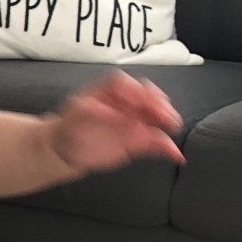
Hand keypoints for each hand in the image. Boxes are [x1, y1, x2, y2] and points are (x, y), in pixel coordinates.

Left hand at [52, 72, 183, 175]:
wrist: (66, 150)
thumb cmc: (69, 127)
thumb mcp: (77, 116)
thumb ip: (95, 112)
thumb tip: (115, 114)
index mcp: (111, 91)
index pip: (129, 85)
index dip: (138, 91)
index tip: (142, 102)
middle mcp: (128, 103)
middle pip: (149, 98)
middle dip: (159, 105)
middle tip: (164, 116)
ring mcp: (136, 121)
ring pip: (157, 118)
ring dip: (168, 122)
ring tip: (173, 128)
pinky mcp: (139, 140)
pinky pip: (156, 142)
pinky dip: (166, 148)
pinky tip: (175, 155)